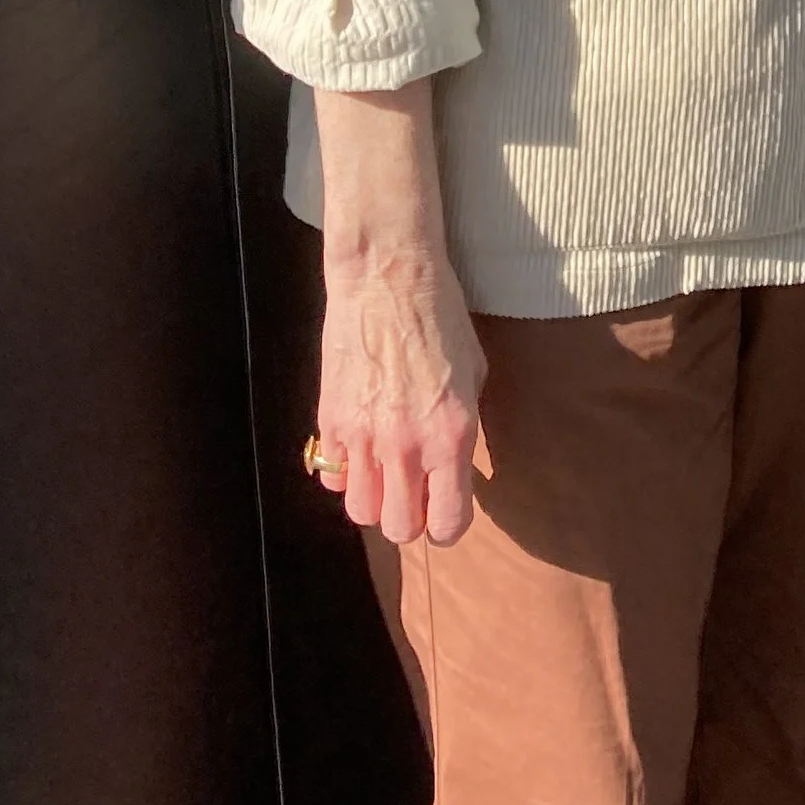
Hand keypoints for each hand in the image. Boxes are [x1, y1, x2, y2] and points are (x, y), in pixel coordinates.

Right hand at [310, 79, 485, 546]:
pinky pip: (333, 475)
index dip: (448, 523)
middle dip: (410, 516)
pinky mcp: (330, 420)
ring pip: (360, 512)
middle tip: (416, 488)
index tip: (447, 507)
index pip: (447, 523)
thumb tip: (455, 464)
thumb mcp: (474, 372)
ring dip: (375, 498)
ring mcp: (363, 436)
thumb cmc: (441, 316)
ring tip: (386, 471)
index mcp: (452, 434)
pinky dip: (345, 470)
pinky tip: (359, 446)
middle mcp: (406, 445)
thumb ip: (463, 426)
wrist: (387, 275)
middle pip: (399, 529)